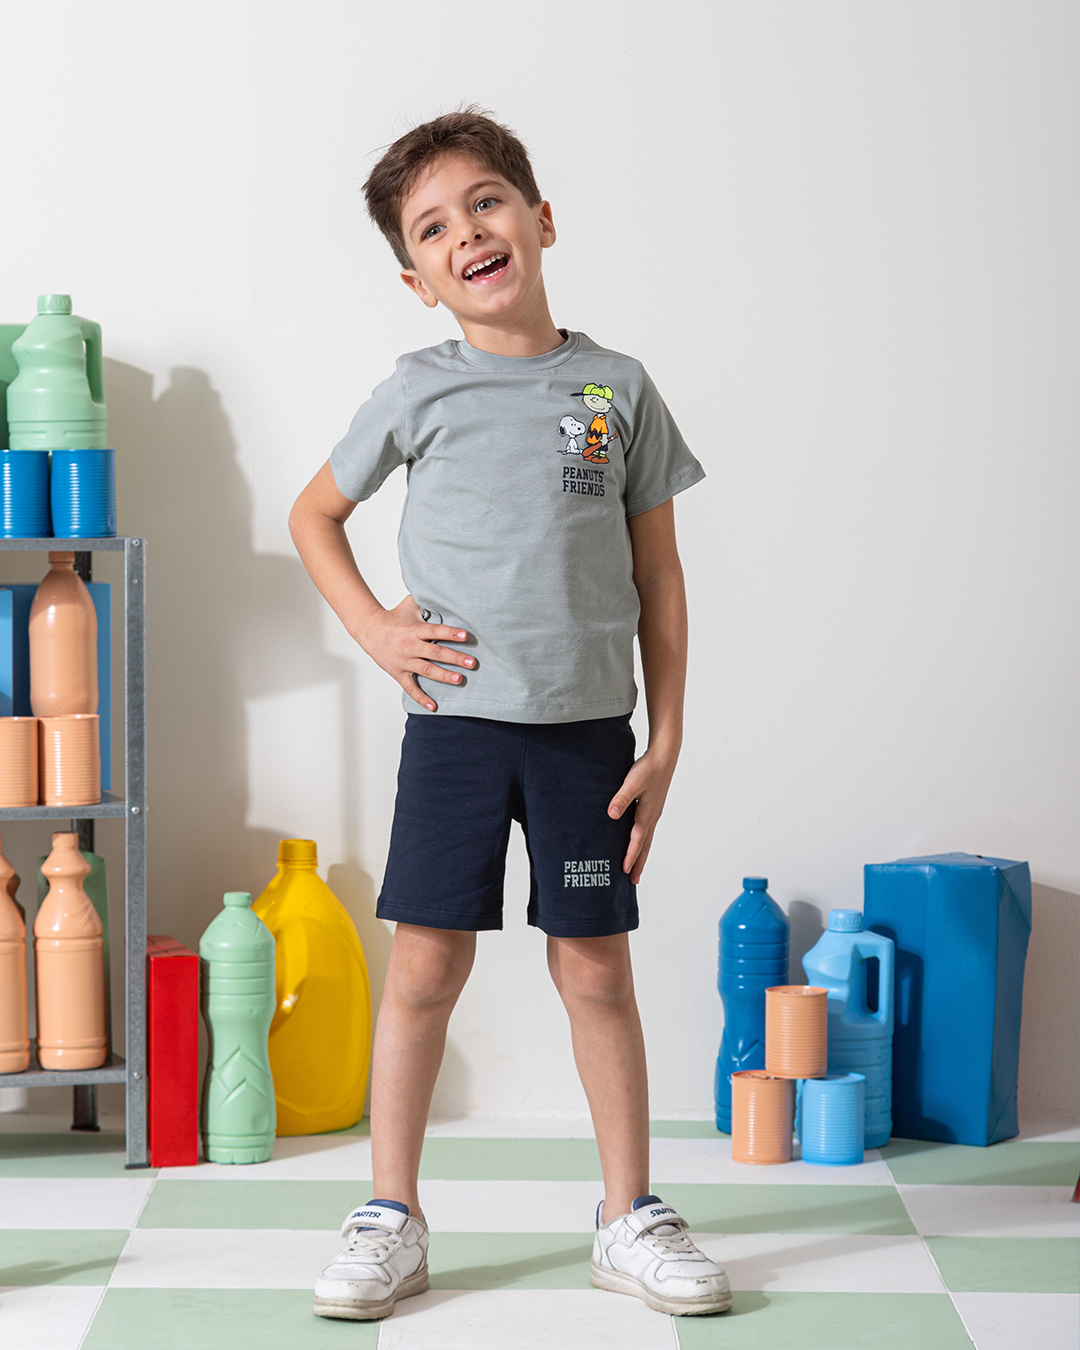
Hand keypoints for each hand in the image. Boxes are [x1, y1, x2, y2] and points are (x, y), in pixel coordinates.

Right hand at [353, 596, 473, 711]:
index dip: (450, 633)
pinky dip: (421, 698)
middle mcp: (410, 646)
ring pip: (426, 670)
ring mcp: (404, 661)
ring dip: (443, 676)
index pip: (434, 631)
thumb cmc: (394, 617)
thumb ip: (426, 601)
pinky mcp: (399, 673)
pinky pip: (410, 688)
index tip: (465, 636)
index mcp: (414, 630)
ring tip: (459, 679)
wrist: (369, 630)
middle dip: (454, 658)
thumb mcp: (409, 605)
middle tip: (472, 663)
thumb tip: (444, 591)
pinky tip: (433, 706)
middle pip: (435, 653)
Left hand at [607, 744, 678, 883]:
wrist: (664, 756)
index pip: (637, 840)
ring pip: (647, 839)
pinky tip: (637, 842)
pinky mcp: (652, 807)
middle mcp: (652, 816)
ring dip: (641, 854)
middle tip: (633, 881)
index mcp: (647, 814)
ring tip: (636, 868)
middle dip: (639, 863)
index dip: (631, 856)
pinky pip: (647, 830)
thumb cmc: (648, 768)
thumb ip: (621, 798)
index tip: (625, 871)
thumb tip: (611, 815)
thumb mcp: (632, 782)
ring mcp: (653, 812)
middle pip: (645, 846)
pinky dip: (642, 842)